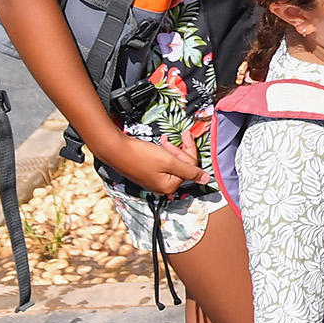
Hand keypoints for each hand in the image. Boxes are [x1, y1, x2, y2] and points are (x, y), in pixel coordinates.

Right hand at [94, 134, 208, 197]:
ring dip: (172, 149)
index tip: (186, 136)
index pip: (191, 167)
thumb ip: (190, 170)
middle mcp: (163, 186)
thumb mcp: (170, 161)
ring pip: (173, 162)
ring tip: (164, 141)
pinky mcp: (148, 173)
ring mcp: (155, 180)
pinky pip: (163, 163)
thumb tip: (207, 180)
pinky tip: (160, 143)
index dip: (189, 150)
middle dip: (180, 150)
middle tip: (178, 137)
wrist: (116, 150)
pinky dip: (163, 152)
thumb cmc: (141, 155)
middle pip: (182, 165)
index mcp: (170, 186)